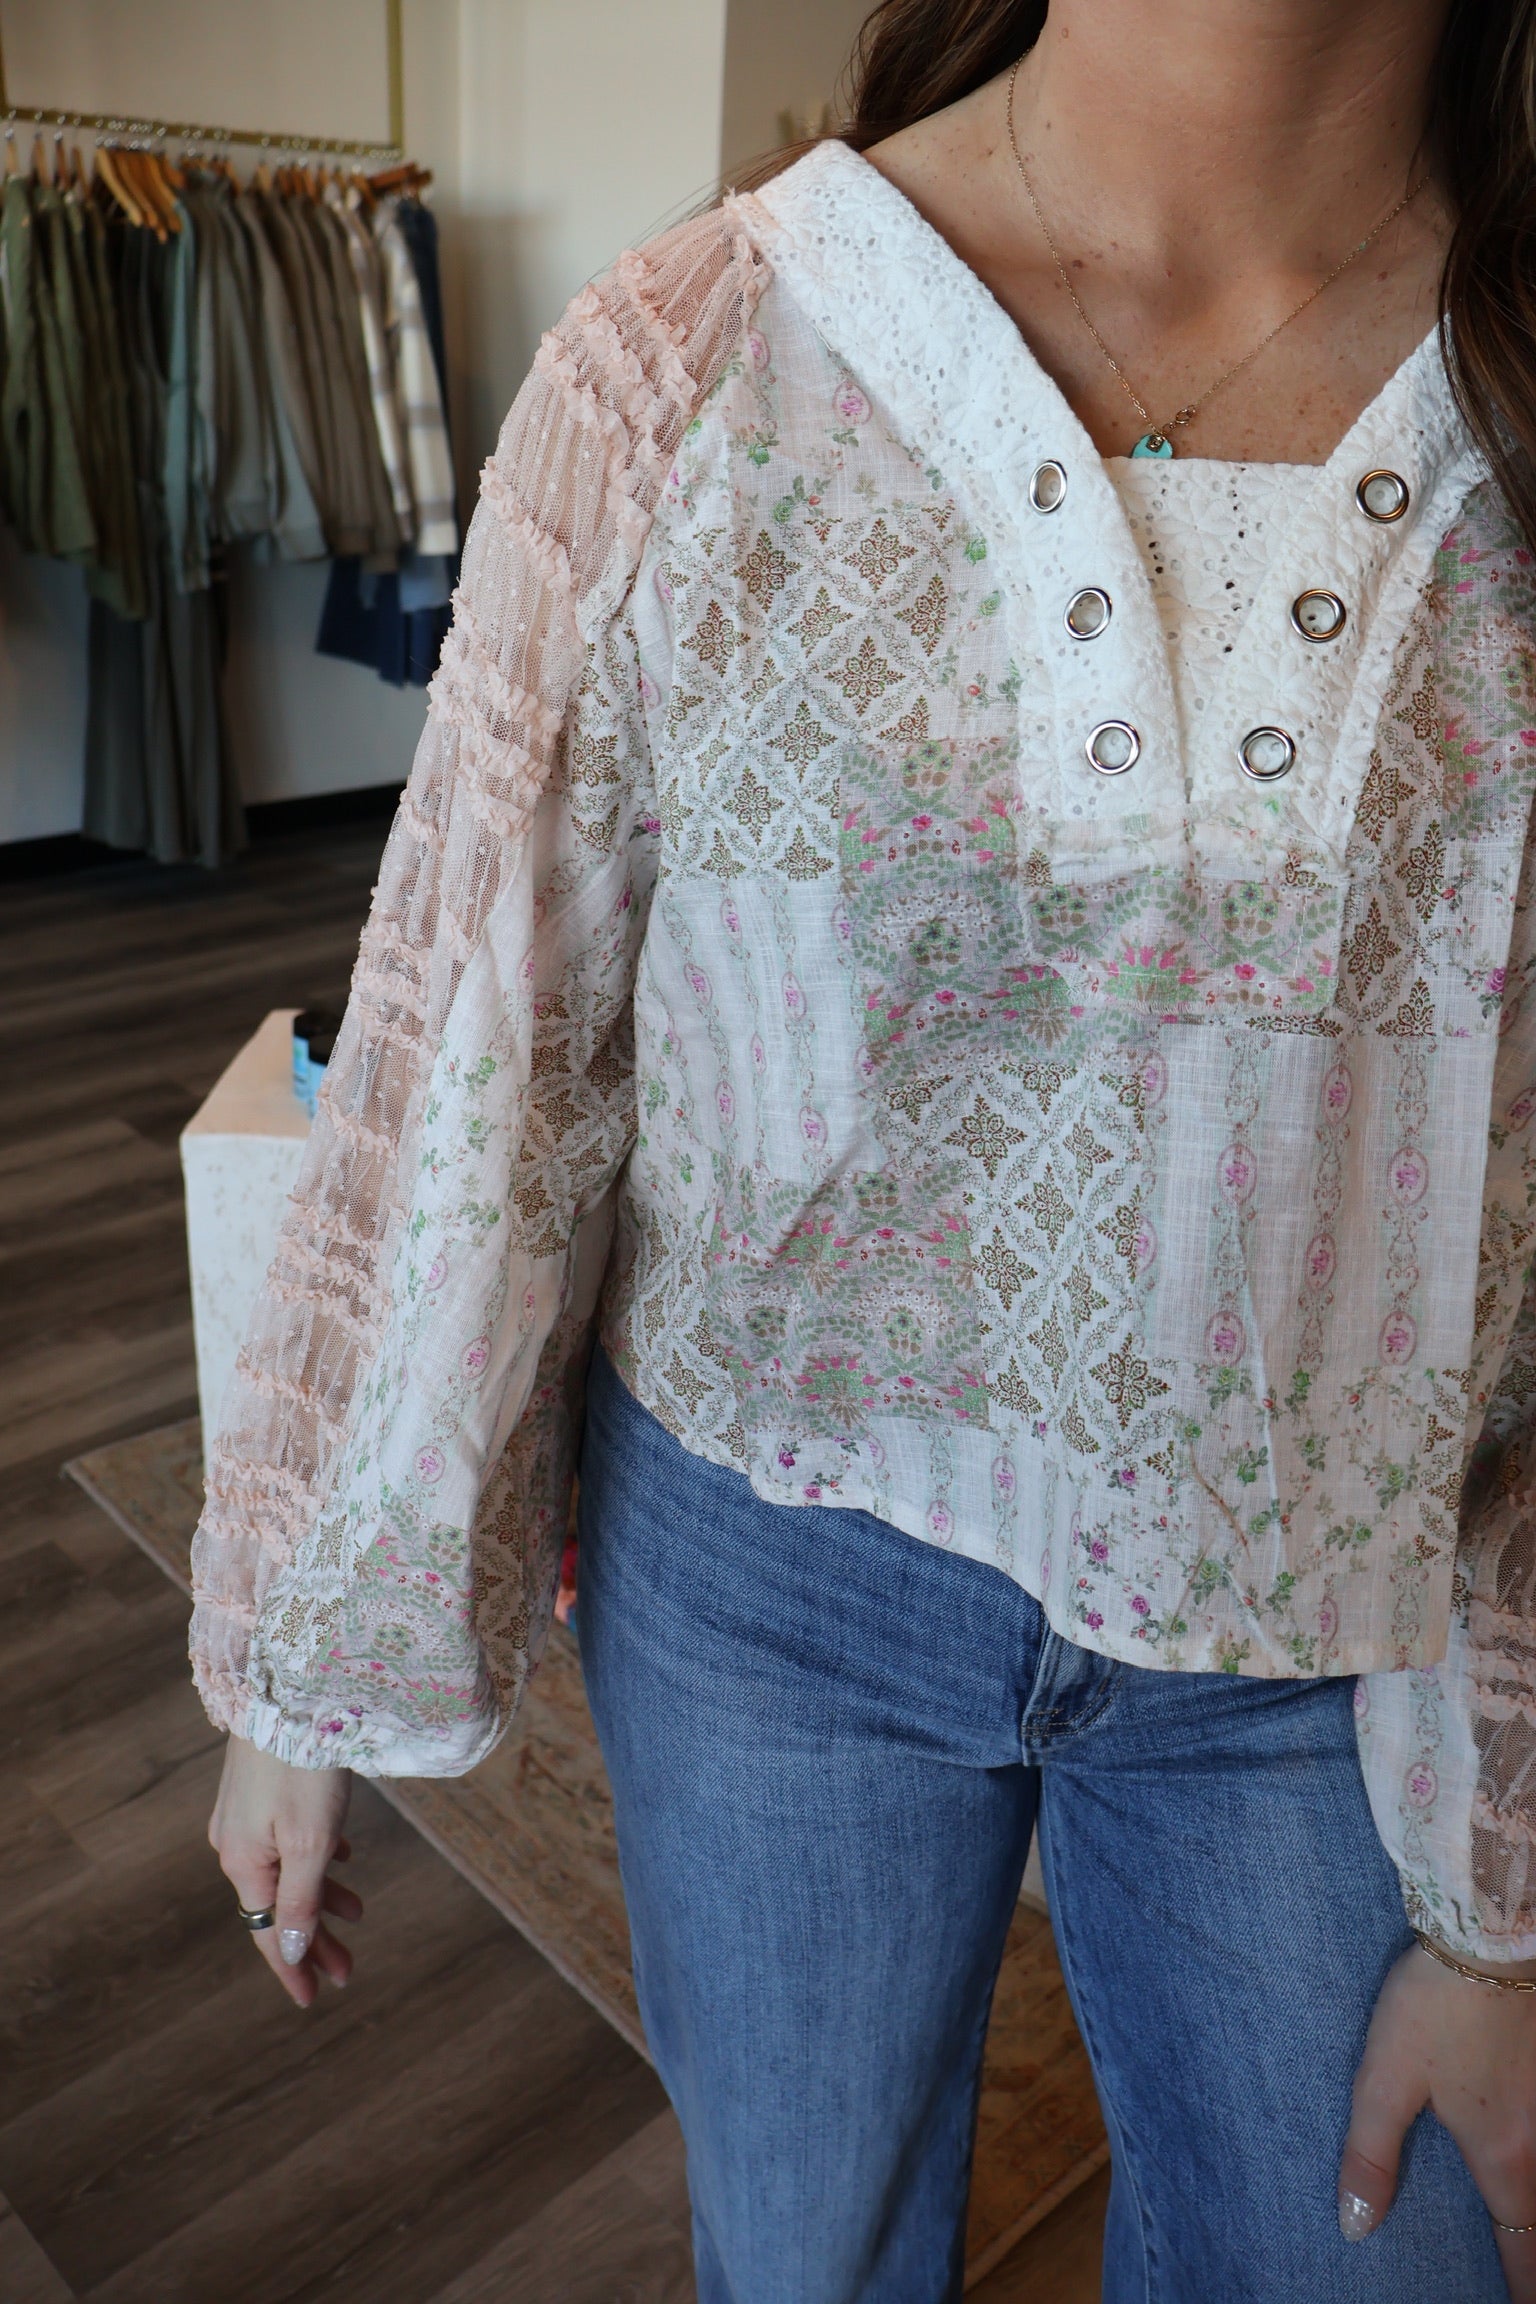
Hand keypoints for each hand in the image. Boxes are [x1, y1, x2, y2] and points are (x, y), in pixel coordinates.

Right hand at [208, 1735, 359, 2008]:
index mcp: (243, 1862)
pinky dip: (316, 1859)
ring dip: (321, 1896)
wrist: (288, 1689)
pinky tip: (342, 1856)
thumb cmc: (302, 1766)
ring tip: (358, 1912)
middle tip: (349, 1969)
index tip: (315, 1998)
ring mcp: (245, 1814)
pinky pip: (289, 1839)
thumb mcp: (309, 1843)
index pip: (266, 1932)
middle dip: (314, 1938)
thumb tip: (287, 1953)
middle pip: (277, 1905)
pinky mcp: (261, 1788)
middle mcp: (235, 1842)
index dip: (293, 1967)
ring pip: (286, 1870)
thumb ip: (300, 1900)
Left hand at [1341, 1939, 1535, 2297]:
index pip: (1523, 2250)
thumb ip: (1370, 2154)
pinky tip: (1528, 2156)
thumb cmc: (1435, 2005)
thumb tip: (1355, 2227)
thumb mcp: (1385, 2078)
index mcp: (1503, 2157)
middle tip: (1524, 2281)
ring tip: (1528, 2234)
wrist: (1491, 1933)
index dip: (1523, 2290)